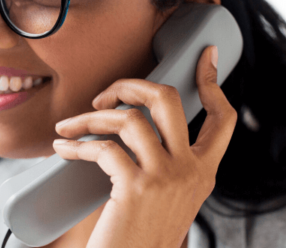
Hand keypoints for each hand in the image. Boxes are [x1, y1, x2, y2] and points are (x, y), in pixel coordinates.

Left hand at [52, 45, 236, 247]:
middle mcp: (191, 171)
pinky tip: (63, 148)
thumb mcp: (166, 199)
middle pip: (168, 99)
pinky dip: (76, 144)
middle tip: (104, 95)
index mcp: (204, 173)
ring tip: (68, 128)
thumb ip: (163, 166)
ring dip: (90, 116)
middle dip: (131, 84)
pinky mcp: (136, 187)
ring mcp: (166, 178)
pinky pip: (102, 147)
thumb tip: (130, 127)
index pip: (223, 118)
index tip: (205, 56)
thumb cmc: (138, 237)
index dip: (213, 82)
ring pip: (129, 118)